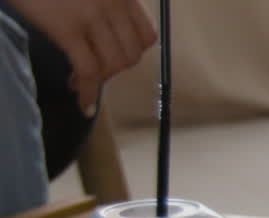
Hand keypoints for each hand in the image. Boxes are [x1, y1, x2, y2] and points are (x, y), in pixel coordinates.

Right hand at [7, 0, 156, 113]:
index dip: (132, 54)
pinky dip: (88, 93)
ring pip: (113, 65)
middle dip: (113, 70)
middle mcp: (114, 3)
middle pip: (131, 56)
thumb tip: (109, 40)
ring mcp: (93, 16)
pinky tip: (82, 103)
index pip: (147, 37)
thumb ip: (105, 7)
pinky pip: (88, 71)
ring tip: (78, 80)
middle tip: (92, 70)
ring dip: (98, 80)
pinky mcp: (67, 28)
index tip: (114, 57)